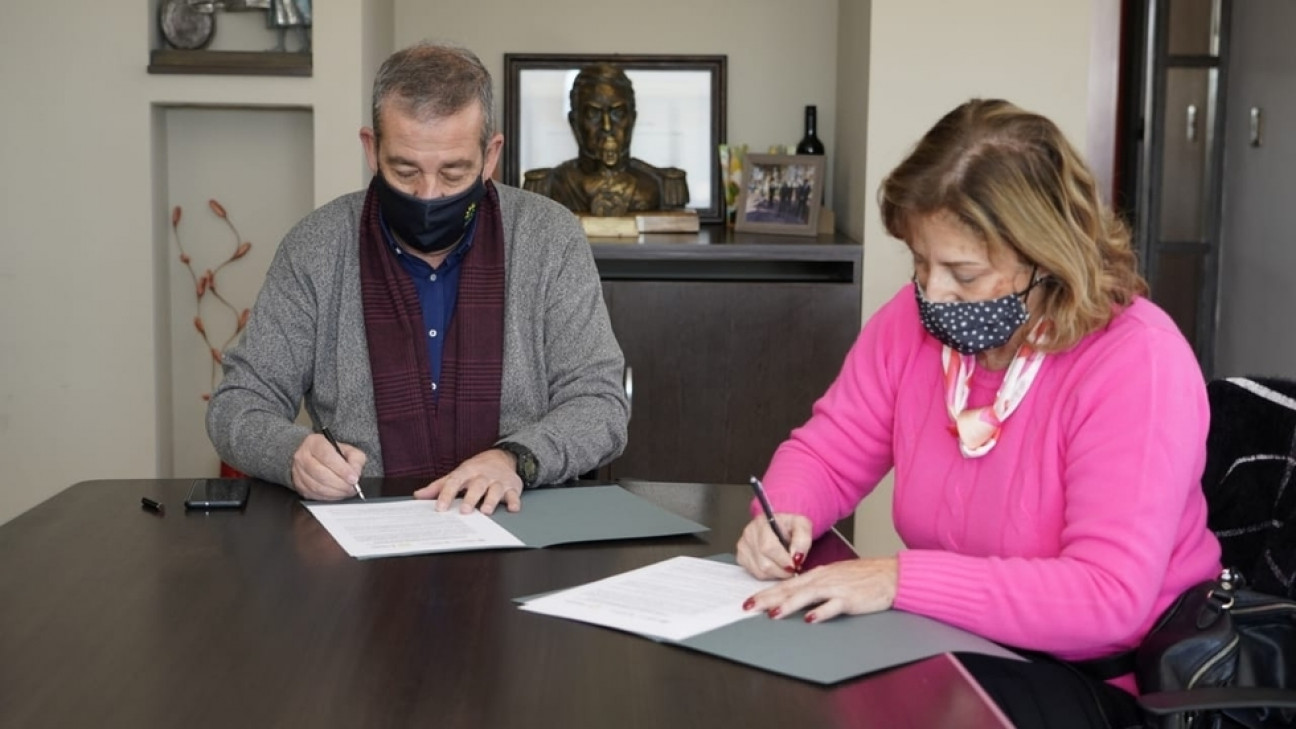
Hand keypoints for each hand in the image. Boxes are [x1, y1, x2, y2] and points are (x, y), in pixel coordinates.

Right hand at [291, 433, 365, 499]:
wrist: (318, 459)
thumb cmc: (334, 454)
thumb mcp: (349, 451)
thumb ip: (355, 460)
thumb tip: (355, 473)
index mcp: (314, 442)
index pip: (327, 456)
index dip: (342, 469)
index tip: (353, 478)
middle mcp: (303, 456)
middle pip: (320, 473)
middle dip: (340, 483)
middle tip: (352, 487)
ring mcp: (298, 471)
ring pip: (316, 486)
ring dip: (335, 492)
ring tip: (347, 491)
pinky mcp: (298, 485)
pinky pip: (313, 494)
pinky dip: (328, 497)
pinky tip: (337, 494)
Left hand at [413, 448, 521, 514]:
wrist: (502, 458)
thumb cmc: (475, 470)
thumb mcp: (457, 474)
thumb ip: (439, 486)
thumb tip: (418, 495)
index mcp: (467, 472)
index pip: (455, 482)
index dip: (446, 495)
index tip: (440, 508)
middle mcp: (483, 476)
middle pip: (477, 486)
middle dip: (471, 498)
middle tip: (464, 511)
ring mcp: (498, 481)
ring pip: (495, 490)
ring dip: (491, 500)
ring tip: (486, 511)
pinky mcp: (512, 487)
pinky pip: (514, 494)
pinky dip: (514, 502)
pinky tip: (513, 509)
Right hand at [735, 513, 813, 578]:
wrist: (780, 526)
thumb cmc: (790, 526)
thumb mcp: (802, 525)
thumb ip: (803, 539)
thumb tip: (796, 556)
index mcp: (762, 522)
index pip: (768, 547)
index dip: (782, 560)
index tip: (795, 565)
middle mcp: (749, 533)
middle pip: (764, 563)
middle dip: (782, 570)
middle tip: (793, 568)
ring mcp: (743, 546)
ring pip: (760, 571)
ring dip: (776, 573)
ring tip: (785, 566)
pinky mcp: (741, 557)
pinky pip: (756, 574)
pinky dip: (769, 574)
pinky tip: (775, 566)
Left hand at [741, 557, 898, 623]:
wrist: (890, 575)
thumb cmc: (864, 577)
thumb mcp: (835, 576)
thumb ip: (816, 585)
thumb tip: (796, 595)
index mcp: (818, 574)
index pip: (786, 584)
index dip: (766, 592)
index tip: (750, 600)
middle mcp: (823, 579)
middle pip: (790, 589)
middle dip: (767, 598)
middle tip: (749, 606)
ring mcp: (836, 588)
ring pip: (807, 595)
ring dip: (788, 604)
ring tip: (772, 613)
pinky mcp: (850, 599)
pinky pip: (833, 606)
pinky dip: (821, 612)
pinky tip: (810, 619)